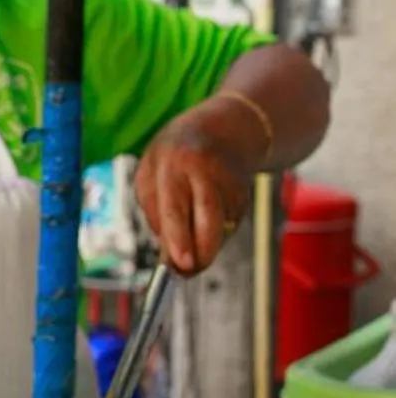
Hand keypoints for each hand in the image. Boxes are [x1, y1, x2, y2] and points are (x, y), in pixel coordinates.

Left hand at [135, 104, 255, 274]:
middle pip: (208, 216)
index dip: (179, 237)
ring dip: (207, 239)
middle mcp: (202, 169)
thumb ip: (155, 211)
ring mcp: (227, 180)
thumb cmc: (175, 157)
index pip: (174, 206)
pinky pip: (228, 224)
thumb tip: (168, 256)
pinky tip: (211, 208)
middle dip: (202, 250)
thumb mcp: (153, 173)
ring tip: (194, 224)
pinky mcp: (244, 191)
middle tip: (192, 269)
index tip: (182, 264)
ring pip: (220, 226)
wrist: (224, 128)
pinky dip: (217, 227)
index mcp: (171, 163)